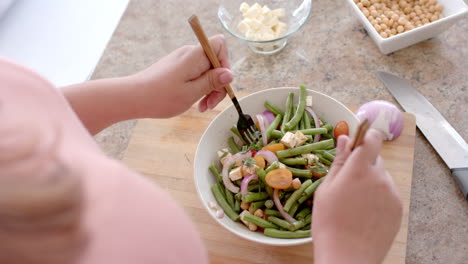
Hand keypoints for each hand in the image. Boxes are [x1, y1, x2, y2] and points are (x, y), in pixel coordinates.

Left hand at [130, 34, 232, 117]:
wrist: (132, 97)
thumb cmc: (160, 96)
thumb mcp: (192, 92)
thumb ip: (213, 81)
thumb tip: (230, 74)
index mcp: (195, 56)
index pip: (220, 44)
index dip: (226, 63)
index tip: (221, 83)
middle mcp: (189, 54)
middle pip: (215, 62)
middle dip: (217, 83)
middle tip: (210, 104)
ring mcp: (182, 60)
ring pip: (206, 71)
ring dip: (208, 89)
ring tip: (202, 107)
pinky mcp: (176, 68)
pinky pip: (195, 75)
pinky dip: (198, 88)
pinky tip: (194, 102)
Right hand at [312, 129, 402, 263]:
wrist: (347, 256)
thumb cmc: (329, 222)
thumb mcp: (326, 189)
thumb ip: (339, 161)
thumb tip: (345, 138)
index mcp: (358, 170)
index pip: (372, 138)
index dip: (366, 136)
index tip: (357, 142)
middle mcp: (379, 178)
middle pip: (375, 159)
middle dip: (363, 164)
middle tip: (348, 183)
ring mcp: (391, 193)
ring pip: (381, 177)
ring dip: (371, 181)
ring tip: (355, 202)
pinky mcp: (397, 208)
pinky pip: (388, 193)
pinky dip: (378, 196)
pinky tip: (365, 212)